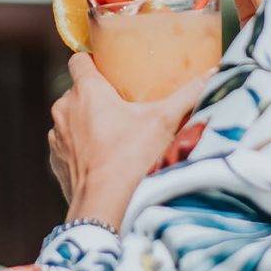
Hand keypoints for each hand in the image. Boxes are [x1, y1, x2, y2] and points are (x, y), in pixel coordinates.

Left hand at [48, 53, 211, 229]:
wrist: (103, 210)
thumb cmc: (131, 160)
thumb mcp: (164, 122)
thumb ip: (189, 95)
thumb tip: (215, 73)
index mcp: (85, 91)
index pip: (79, 60)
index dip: (93, 61)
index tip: (111, 68)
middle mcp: (64, 109)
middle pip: (78, 91)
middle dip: (96, 96)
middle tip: (123, 104)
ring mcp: (56, 137)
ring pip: (71, 119)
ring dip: (86, 123)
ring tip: (114, 134)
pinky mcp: (56, 163)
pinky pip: (68, 147)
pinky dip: (81, 149)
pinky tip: (102, 159)